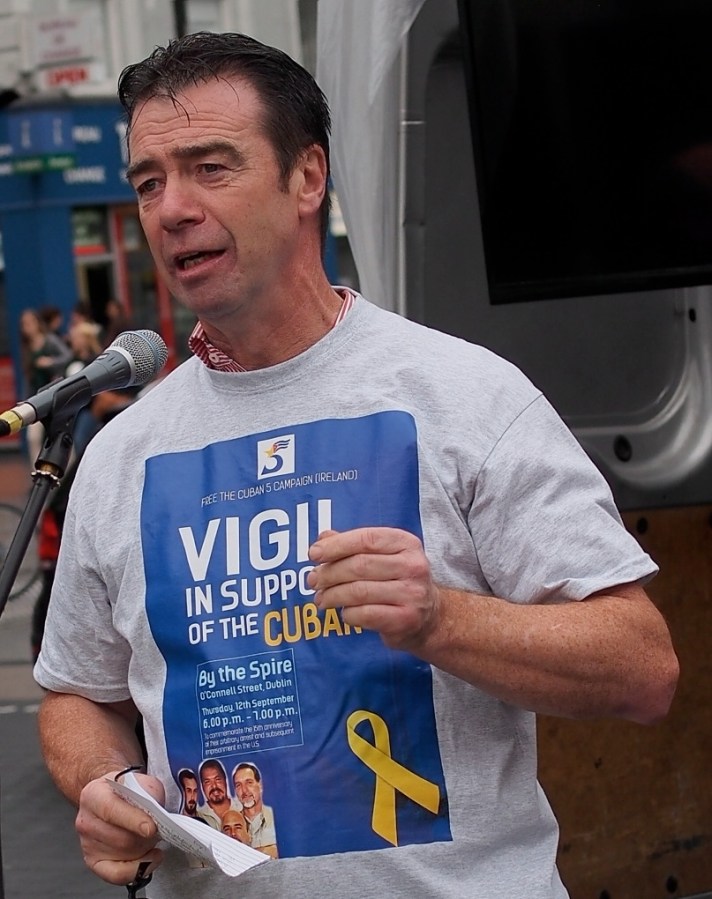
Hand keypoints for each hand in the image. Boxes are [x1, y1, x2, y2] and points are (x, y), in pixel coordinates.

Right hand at [75, 770, 164, 884]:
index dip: (133, 821)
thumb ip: (149, 793)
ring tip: (152, 837)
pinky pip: (117, 875)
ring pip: (124, 854)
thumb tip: (158, 812)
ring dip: (145, 848)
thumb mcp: (141, 780)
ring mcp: (87, 843)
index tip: (151, 828)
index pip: (111, 810)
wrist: (113, 797)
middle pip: (120, 838)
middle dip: (146, 837)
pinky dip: (138, 869)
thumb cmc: (127, 790)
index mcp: (93, 795)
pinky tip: (149, 858)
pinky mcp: (93, 862)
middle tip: (160, 829)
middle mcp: (86, 820)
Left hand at [307, 528, 440, 650]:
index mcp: (406, 543)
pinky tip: (343, 612)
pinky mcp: (405, 619)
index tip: (313, 553)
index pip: (366, 538)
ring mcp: (412, 594)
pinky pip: (364, 614)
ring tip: (320, 598)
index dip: (336, 545)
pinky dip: (347, 613)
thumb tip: (323, 537)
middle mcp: (413, 566)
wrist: (429, 618)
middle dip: (329, 573)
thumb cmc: (397, 581)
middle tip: (312, 580)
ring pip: (359, 591)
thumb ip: (353, 545)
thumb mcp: (381, 556)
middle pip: (359, 565)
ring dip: (332, 595)